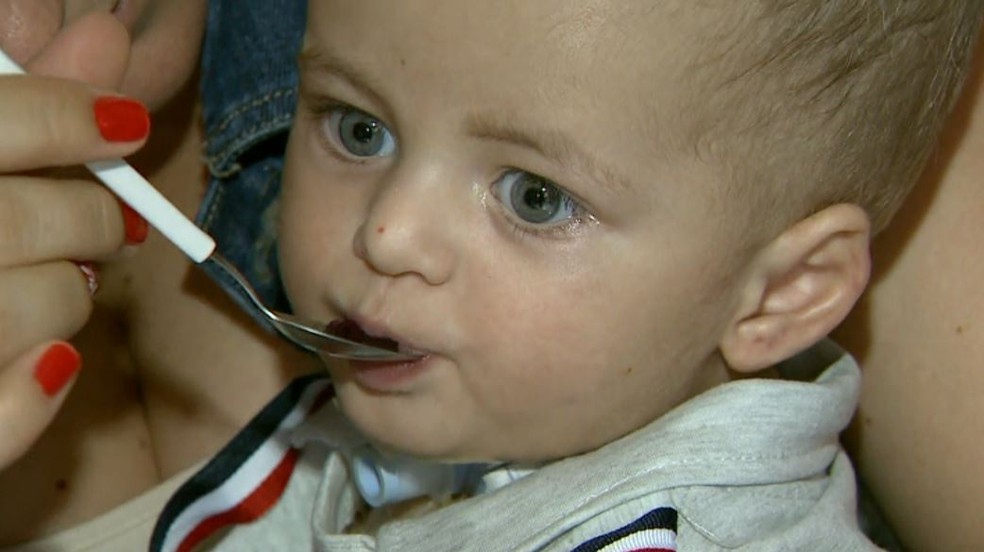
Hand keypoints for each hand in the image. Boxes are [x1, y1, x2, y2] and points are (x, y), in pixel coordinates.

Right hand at [0, 13, 146, 468]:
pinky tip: (48, 363)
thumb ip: (21, 100)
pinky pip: (6, 419)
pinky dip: (38, 391)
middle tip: (107, 219)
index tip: (124, 125)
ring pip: (49, 307)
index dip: (68, 116)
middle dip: (89, 215)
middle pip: (28, 220)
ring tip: (50, 285)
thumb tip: (107, 41)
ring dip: (69, 295)